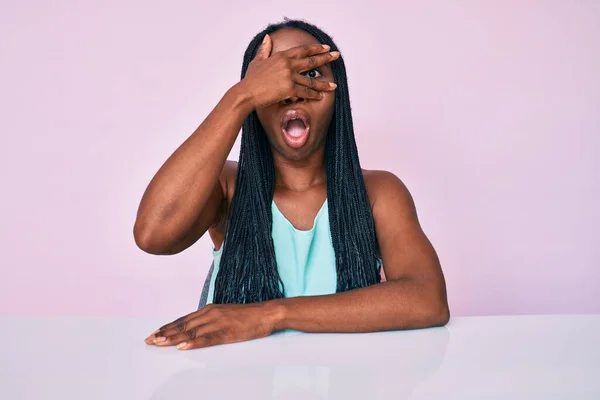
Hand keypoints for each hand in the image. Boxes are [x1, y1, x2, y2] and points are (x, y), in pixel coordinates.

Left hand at [144, 302, 281, 349]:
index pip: (183, 319)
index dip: (167, 327)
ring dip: (174, 338)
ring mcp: (218, 323)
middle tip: (149, 340)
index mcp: (209, 310)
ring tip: (159, 343)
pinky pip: (207, 339)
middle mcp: (210, 314)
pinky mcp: (227, 332)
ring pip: (191, 332)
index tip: (154, 333)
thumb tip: (195, 328)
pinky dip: (194, 343)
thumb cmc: (247, 316)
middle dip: (164, 333)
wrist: (266, 313)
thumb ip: (210, 320)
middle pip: (183, 325)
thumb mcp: (225, 314)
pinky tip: (183, 347)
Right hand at [240, 34, 339, 109]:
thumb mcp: (257, 61)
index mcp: (281, 56)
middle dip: (326, 58)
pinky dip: (313, 95)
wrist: (246, 92)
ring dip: (323, 84)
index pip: (302, 50)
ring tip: (333, 86)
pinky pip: (305, 92)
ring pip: (310, 80)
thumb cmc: (251, 79)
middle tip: (336, 55)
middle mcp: (287, 64)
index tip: (325, 47)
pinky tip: (320, 96)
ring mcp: (289, 76)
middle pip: (311, 61)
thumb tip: (268, 38)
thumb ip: (264, 49)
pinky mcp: (289, 89)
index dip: (315, 49)